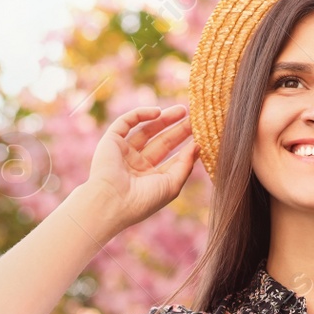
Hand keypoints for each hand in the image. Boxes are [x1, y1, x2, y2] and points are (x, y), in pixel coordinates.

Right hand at [84, 104, 196, 229]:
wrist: (111, 202)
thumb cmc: (142, 200)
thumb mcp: (171, 185)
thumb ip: (185, 165)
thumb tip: (197, 146)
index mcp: (151, 179)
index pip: (172, 160)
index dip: (186, 148)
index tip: (202, 137)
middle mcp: (137, 165)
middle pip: (162, 142)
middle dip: (178, 130)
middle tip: (196, 119)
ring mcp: (124, 152)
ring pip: (146, 130)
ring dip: (164, 119)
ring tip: (183, 111)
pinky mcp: (111, 141)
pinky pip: (126, 122)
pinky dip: (141, 114)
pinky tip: (158, 112)